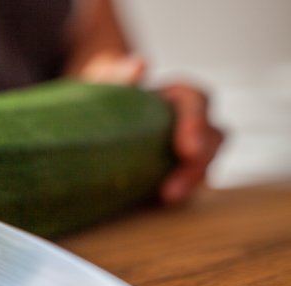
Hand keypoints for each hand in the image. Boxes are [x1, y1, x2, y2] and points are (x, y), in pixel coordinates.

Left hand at [74, 53, 223, 203]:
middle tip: (176, 184)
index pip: (198, 102)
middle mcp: (189, 123)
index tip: (187, 149)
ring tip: (167, 196)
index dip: (196, 124)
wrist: (90, 114)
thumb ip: (117, 70)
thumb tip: (140, 66)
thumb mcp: (102, 76)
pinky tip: (156, 203)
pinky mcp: (173, 173)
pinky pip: (186, 184)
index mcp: (176, 96)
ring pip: (204, 164)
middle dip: (199, 163)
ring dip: (189, 182)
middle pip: (212, 138)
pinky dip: (177, 193)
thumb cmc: (102, 91)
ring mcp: (184, 150)